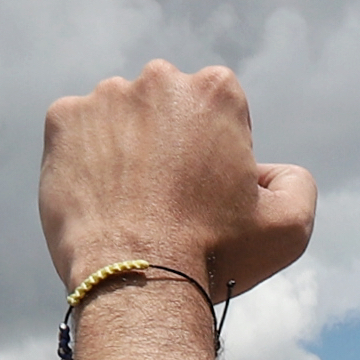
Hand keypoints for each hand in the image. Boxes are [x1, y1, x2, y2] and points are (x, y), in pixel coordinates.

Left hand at [39, 60, 316, 297]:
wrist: (138, 280)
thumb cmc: (215, 255)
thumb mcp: (290, 226)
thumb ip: (297, 182)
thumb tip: (268, 170)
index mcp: (216, 90)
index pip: (218, 112)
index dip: (216, 155)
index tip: (206, 194)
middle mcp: (160, 79)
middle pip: (166, 109)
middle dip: (168, 144)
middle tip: (166, 200)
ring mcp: (105, 96)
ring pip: (119, 120)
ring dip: (125, 150)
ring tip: (129, 205)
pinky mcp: (62, 120)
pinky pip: (76, 134)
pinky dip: (84, 161)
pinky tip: (100, 199)